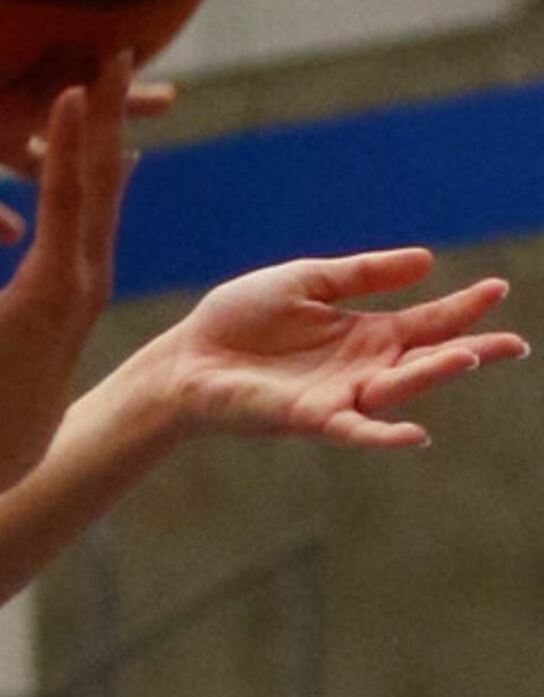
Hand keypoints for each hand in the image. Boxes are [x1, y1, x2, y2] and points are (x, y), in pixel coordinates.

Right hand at [0, 54, 135, 492]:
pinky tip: (112, 137)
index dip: (68, 137)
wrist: (4, 443)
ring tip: (121, 77)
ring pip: (109, 190)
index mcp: (52, 284)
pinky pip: (101, 211)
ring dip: (114, 131)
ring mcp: (92, 278)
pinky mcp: (85, 281)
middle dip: (112, 113)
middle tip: (121, 53)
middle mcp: (86, 275)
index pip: (65, 195)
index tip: (75, 84)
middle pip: (104, 178)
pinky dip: (104, 168)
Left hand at [153, 249, 526, 447]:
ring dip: (432, 375)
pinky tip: (413, 434)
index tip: (498, 288)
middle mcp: (361, 367)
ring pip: (397, 388)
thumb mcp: (304, 281)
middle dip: (470, 350)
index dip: (462, 307)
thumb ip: (361, 275)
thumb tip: (427, 260)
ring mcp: (339, 394)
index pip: (427, 321)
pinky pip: (353, 429)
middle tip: (513, 344)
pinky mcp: (309, 417)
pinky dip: (383, 435)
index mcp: (364, 333)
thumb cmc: (238, 321)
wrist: (186, 357)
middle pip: (426, 359)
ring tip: (467, 356)